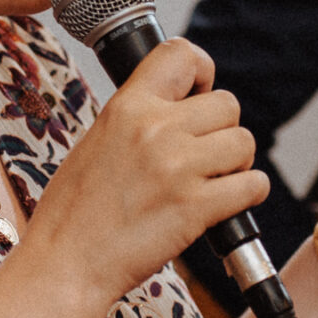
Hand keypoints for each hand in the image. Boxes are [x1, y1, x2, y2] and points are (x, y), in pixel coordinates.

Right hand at [23, 38, 267, 311]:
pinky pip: (253, 185)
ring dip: (236, 165)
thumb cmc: (74, 213)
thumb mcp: (97, 143)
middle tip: (203, 158)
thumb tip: (179, 111)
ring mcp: (177, 166)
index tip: (200, 94)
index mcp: (126, 107)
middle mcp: (154, 128)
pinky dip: (247, 196)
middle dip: (222, 131)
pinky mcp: (196, 206)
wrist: (64, 264)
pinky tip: (224, 207)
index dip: (202, 72)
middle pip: (227, 104)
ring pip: (244, 142)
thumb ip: (137, 121)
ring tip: (211, 184)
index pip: (180, 53)